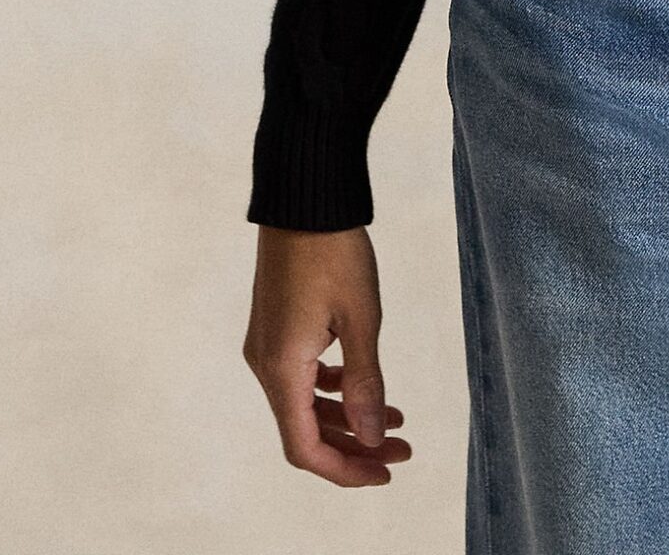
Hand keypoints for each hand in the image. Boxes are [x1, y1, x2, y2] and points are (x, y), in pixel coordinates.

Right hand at [243, 224, 412, 486]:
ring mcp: (268, 346)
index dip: (345, 469)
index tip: (385, 470)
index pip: (305, 447)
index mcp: (281, 369)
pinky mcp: (277, 328)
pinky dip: (333, 388)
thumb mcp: (361, 317)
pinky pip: (302, 376)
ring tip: (396, 421)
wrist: (304, 198)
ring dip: (347, 417)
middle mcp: (266, 365)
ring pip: (305, 404)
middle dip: (355, 446)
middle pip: (306, 430)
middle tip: (402, 449)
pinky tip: (364, 385)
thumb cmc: (333, 251)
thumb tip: (374, 437)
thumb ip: (365, 382)